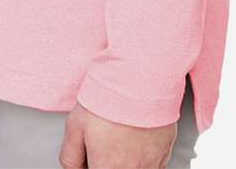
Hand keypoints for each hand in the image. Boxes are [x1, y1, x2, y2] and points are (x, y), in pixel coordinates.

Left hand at [58, 99, 178, 168]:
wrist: (140, 76)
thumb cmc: (109, 96)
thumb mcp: (75, 125)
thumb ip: (70, 156)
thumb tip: (73, 168)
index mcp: (107, 168)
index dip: (90, 164)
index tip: (90, 156)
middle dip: (107, 161)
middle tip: (104, 142)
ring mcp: (151, 164)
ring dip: (125, 160)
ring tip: (120, 137)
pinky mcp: (165, 153)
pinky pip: (151, 165)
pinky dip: (142, 157)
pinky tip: (135, 137)